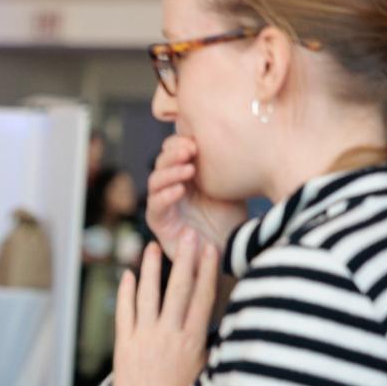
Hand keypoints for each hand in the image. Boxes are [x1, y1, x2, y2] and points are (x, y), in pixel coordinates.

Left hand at [112, 234, 219, 385]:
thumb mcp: (206, 375)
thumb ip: (213, 348)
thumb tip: (229, 327)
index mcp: (195, 342)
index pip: (204, 298)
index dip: (207, 270)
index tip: (211, 248)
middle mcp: (170, 336)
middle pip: (179, 289)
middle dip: (184, 259)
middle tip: (188, 234)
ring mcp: (145, 340)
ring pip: (148, 295)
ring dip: (151, 269)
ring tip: (152, 247)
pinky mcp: (123, 348)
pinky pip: (124, 313)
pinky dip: (125, 292)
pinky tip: (128, 275)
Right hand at [146, 135, 245, 256]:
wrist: (231, 250)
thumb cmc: (232, 217)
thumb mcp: (229, 185)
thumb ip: (221, 164)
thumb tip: (228, 136)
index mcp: (185, 174)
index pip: (173, 151)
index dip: (180, 143)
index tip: (197, 141)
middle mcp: (171, 186)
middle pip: (161, 162)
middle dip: (173, 154)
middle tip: (190, 149)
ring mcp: (164, 205)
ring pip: (154, 182)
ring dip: (170, 172)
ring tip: (189, 168)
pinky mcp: (159, 224)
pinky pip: (155, 206)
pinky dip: (165, 195)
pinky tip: (181, 190)